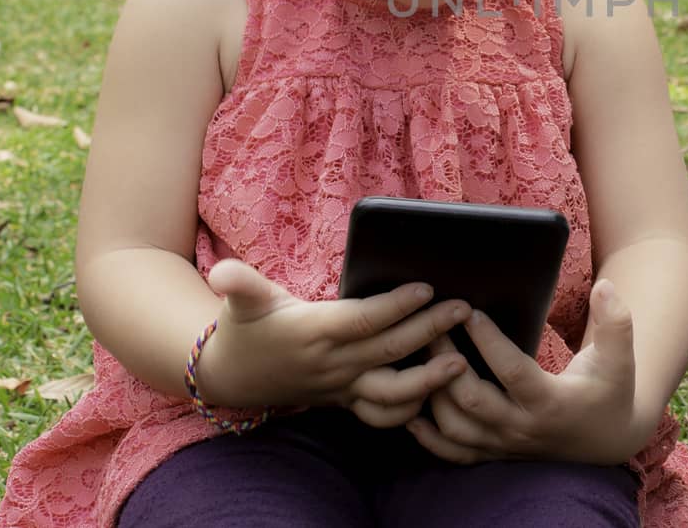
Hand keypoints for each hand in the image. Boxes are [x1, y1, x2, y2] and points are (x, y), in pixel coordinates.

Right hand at [196, 259, 470, 426]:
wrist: (232, 377)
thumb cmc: (245, 329)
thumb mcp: (242, 301)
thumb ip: (240, 284)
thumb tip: (222, 272)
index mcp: (315, 331)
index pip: (363, 319)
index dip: (396, 305)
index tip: (427, 287)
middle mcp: (333, 364)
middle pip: (390, 350)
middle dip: (430, 330)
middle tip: (464, 310)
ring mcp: (342, 387)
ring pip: (392, 394)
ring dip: (430, 380)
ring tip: (463, 360)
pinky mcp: (347, 400)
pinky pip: (383, 415)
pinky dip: (412, 410)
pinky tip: (440, 391)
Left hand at [406, 279, 643, 464]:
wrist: (607, 438)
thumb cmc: (611, 390)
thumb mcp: (621, 357)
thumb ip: (617, 321)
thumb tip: (606, 286)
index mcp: (552, 403)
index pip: (513, 373)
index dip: (489, 343)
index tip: (471, 312)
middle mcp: (523, 429)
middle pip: (471, 401)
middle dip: (445, 361)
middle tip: (433, 324)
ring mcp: (505, 444)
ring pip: (454, 427)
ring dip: (430, 392)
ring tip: (420, 352)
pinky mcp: (494, 452)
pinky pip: (453, 452)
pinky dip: (428, 435)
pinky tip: (410, 409)